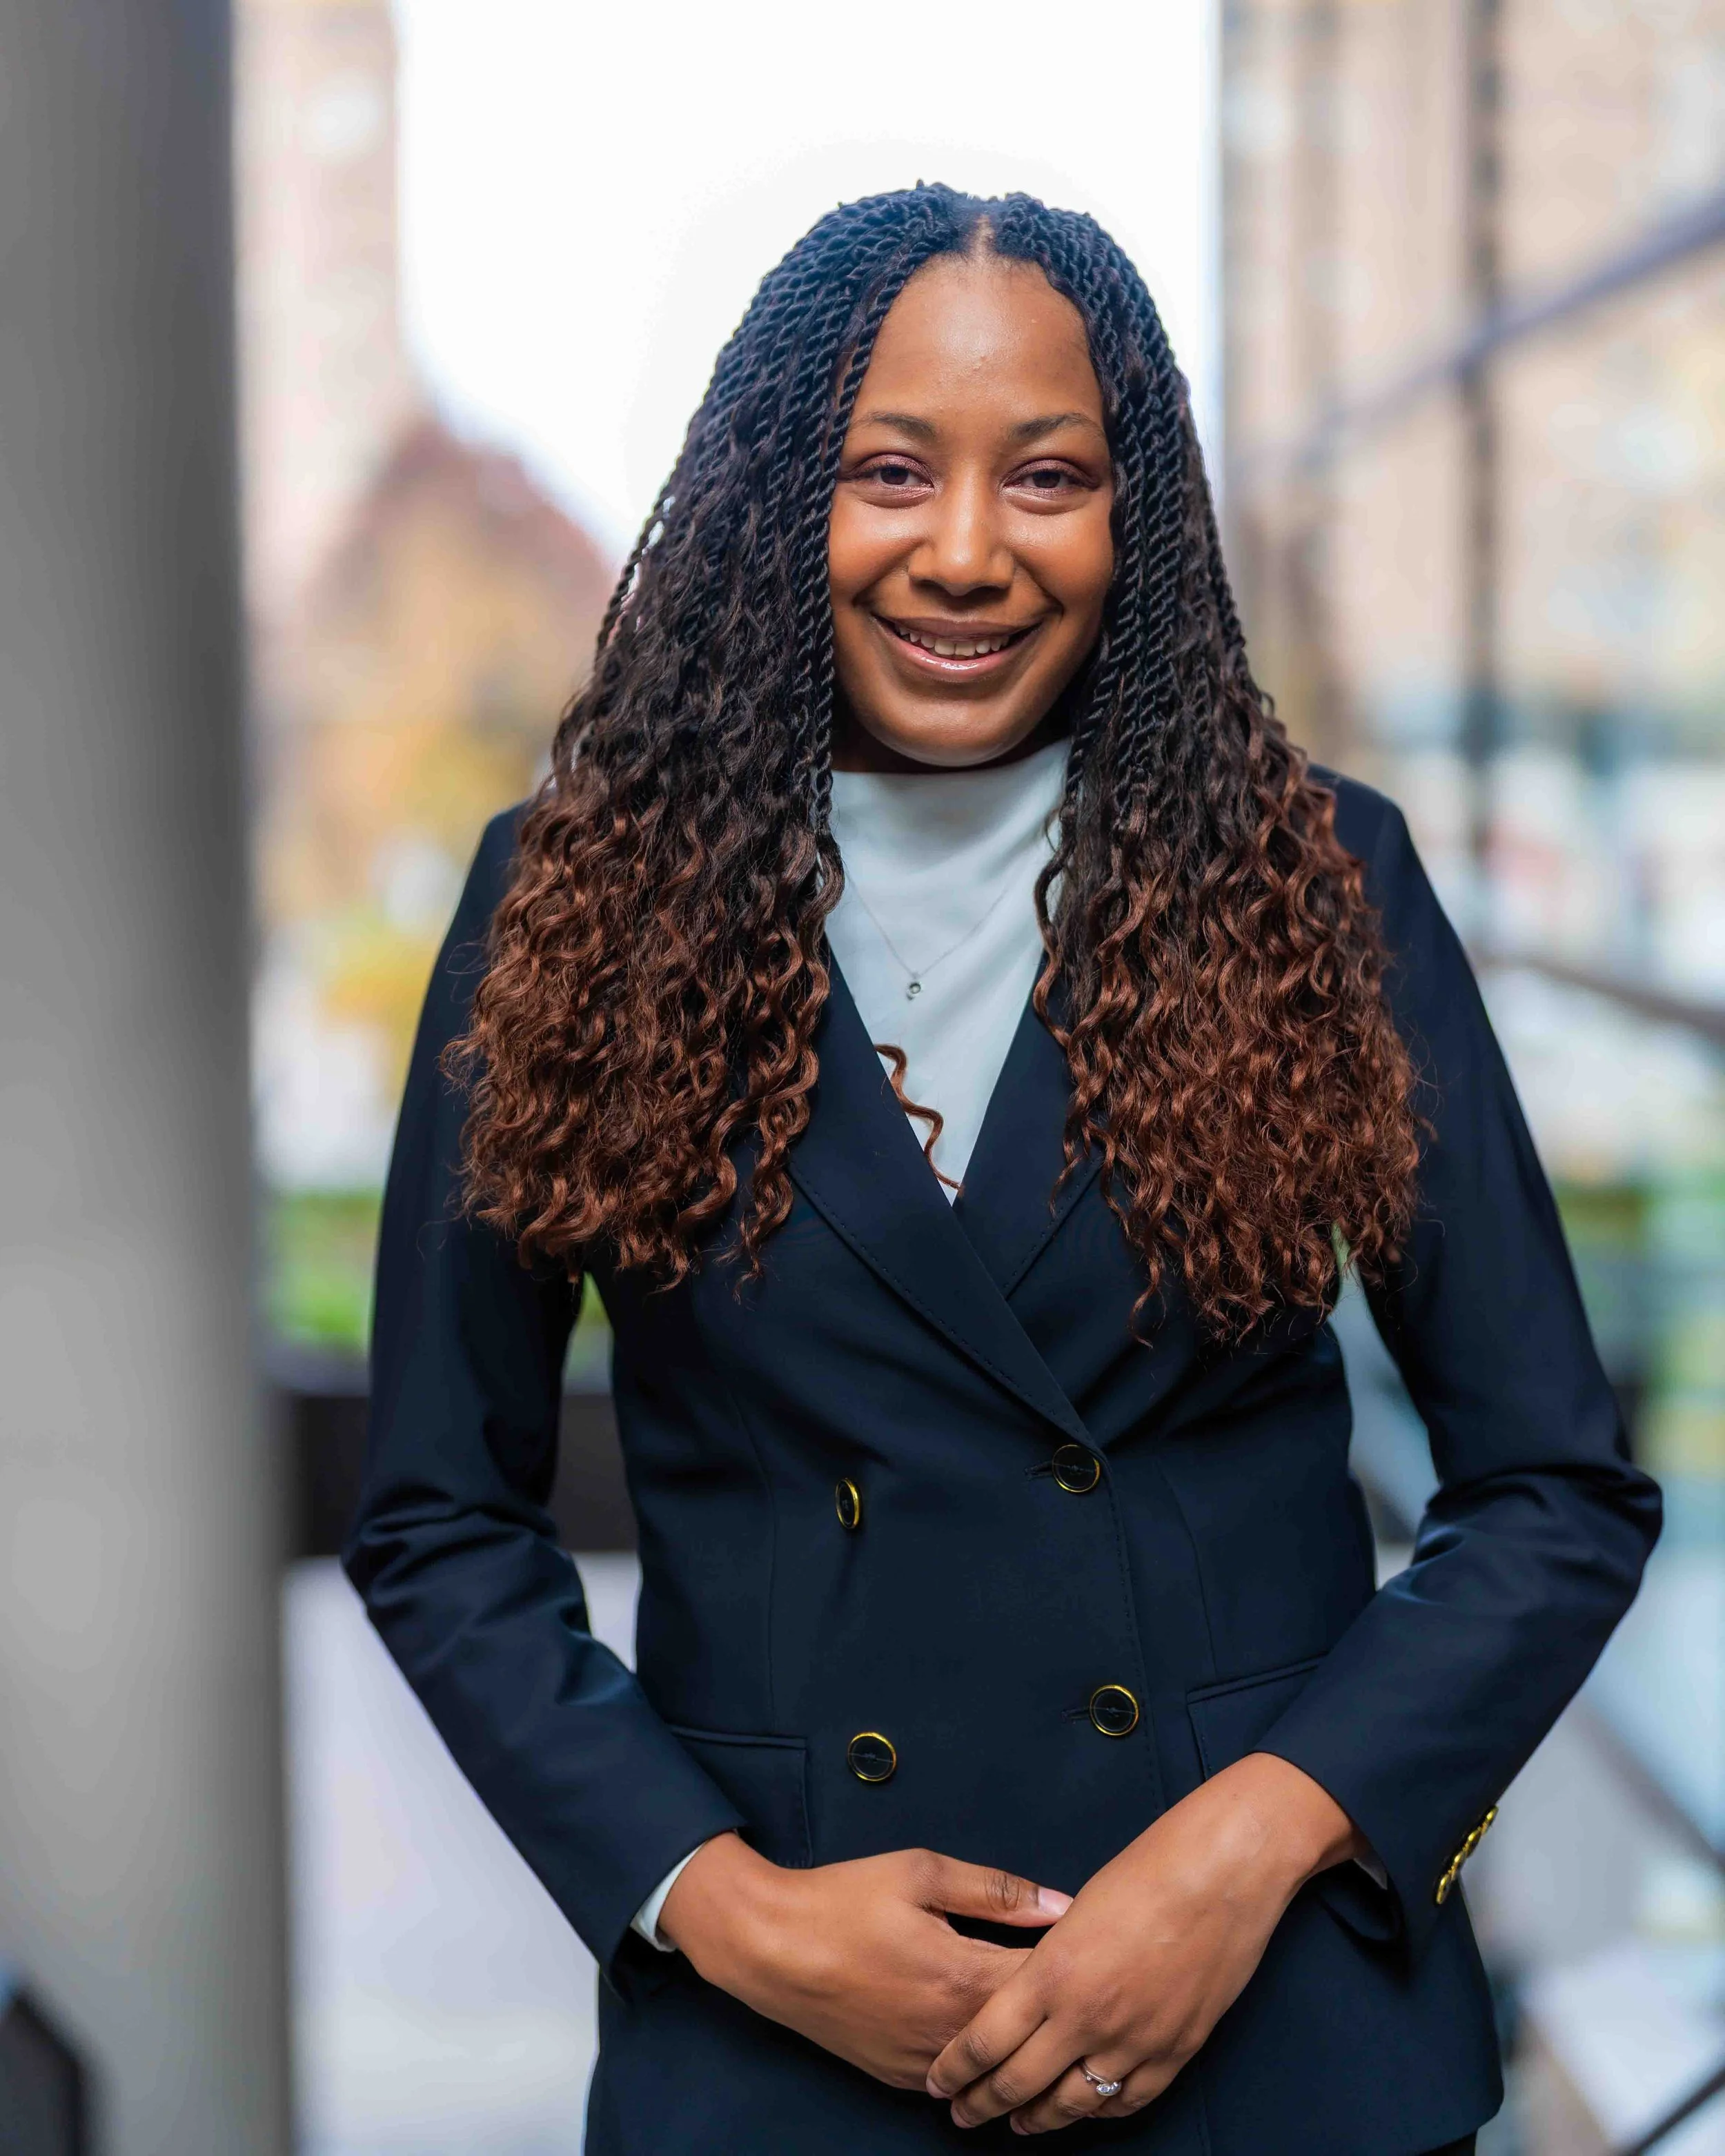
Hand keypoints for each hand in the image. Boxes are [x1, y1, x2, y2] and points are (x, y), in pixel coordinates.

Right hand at [660, 1830, 1071, 2089]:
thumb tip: (1061, 1903)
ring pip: (995, 2066)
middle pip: (1027, 2034)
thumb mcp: (920, 1872)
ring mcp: (924, 2063)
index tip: (1094, 1950)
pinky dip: (980, 2061)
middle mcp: (950, 2031)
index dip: (1076, 1967)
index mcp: (962, 1976)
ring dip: (1020, 2042)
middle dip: (1057, 2011)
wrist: (768, 1947)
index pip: (1045, 1985)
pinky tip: (990, 2036)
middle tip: (1082, 1985)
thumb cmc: (843, 1901)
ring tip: (1044, 2016)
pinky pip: (958, 2078)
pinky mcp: (899, 2076)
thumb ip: (996, 1891)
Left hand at [926, 1753, 1361, 2133]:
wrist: (1222, 1874)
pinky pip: (1126, 2102)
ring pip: (1072, 2105)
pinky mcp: (1175, 2052)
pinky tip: (1084, 2110)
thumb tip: (1027, 1988)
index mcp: (1052, 1974)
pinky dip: (1098, 2112)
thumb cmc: (1147, 1871)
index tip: (939, 2082)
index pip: (985, 2042)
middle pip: (1019, 2083)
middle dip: (983, 2104)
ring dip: (1038, 2119)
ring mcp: (1133, 2042)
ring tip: (1019, 2123)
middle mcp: (1087, 2018)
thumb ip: (1047, 1959)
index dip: (956, 2070)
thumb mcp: (1074, 1910)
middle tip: (963, 2114)